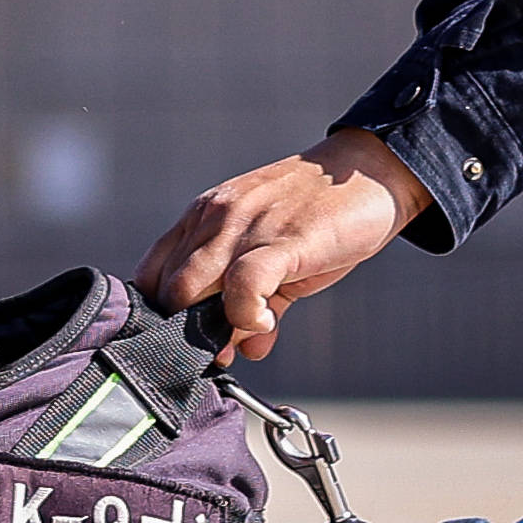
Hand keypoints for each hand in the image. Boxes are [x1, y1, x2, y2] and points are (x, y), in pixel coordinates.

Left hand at [139, 130, 432, 361]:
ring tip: (245, 339)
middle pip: (167, 290)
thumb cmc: (320, 214)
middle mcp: (214, 218)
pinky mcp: (282, 240)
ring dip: (211, 330)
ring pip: (191, 288)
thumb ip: (251, 299)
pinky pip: (242, 285)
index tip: (185, 342)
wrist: (370, 171)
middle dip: (185, 333)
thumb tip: (241, 349)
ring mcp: (244, 227)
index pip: (152, 274)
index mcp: (204, 218)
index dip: (162, 317)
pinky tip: (268, 325)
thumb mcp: (272, 251)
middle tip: (221, 351)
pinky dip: (248, 316)